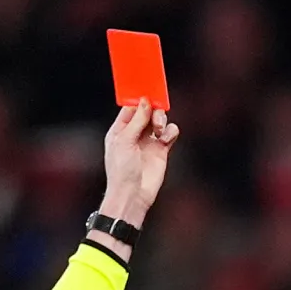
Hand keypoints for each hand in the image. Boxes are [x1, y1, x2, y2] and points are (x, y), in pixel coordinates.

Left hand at [99, 99, 180, 228]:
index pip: (131, 108)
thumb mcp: (125, 140)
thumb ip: (137, 120)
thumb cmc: (121, 170)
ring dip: (162, 121)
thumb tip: (145, 102)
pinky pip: (170, 134)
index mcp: (120, 129)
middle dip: (153, 111)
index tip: (148, 95)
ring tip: (159, 131)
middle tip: (155, 117)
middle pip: (148, 112)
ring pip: (160, 121)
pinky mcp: (161, 150)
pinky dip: (170, 132)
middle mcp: (135, 134)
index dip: (140, 101)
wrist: (133, 194)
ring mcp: (148, 142)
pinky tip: (166, 138)